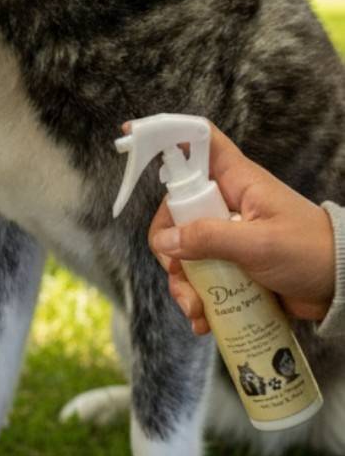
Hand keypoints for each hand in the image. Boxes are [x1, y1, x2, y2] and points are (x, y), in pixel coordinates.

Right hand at [138, 122, 335, 333]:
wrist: (342, 288)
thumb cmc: (311, 253)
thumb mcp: (258, 245)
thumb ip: (209, 239)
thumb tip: (165, 242)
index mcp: (237, 182)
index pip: (200, 142)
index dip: (166, 133)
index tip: (131, 133)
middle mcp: (227, 205)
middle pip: (176, 212)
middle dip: (169, 249)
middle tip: (177, 273)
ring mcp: (228, 236)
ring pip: (184, 251)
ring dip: (183, 285)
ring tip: (198, 312)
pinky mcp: (232, 266)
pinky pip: (200, 278)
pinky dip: (197, 300)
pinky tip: (204, 321)